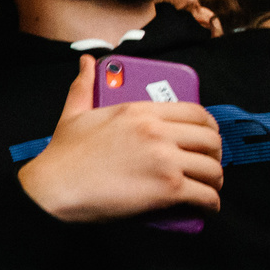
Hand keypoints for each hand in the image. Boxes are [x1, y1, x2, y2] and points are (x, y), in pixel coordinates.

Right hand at [16, 55, 222, 222]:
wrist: (54, 188)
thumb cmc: (63, 156)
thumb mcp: (74, 113)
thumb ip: (84, 85)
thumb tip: (87, 62)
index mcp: (140, 111)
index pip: (195, 111)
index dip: (209, 126)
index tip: (207, 137)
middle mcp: (158, 132)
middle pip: (210, 140)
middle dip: (215, 155)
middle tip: (207, 165)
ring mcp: (165, 160)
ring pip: (212, 169)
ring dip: (215, 181)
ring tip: (207, 189)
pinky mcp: (168, 189)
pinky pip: (205, 196)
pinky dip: (211, 204)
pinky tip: (206, 207)